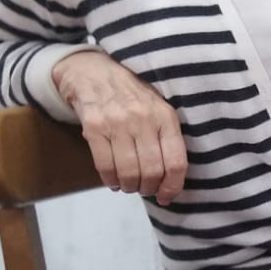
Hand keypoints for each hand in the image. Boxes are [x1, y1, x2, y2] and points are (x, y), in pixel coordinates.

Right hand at [52, 51, 186, 205]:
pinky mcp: (94, 127)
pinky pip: (104, 165)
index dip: (172, 187)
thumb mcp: (158, 109)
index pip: (176, 162)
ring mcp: (118, 122)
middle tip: (144, 189)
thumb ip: (166, 137)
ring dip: (129, 186)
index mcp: (166, 117)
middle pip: (152, 171)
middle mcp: (144, 119)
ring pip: (129, 171)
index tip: (166, 197)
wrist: (93, 73)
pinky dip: (110, 180)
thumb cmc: (131, 96)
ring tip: (129, 185)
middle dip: (149, 188)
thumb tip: (171, 178)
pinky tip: (113, 181)